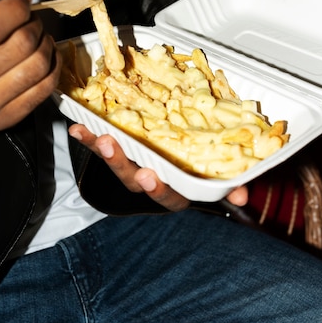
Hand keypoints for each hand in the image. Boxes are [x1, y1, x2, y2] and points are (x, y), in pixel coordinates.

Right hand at [0, 0, 60, 144]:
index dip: (15, 8)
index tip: (21, 0)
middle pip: (18, 46)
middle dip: (33, 24)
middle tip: (31, 19)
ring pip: (35, 67)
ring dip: (46, 44)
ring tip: (40, 36)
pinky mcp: (5, 120)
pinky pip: (43, 90)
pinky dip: (52, 68)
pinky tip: (48, 57)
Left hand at [69, 123, 248, 211]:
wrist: (177, 154)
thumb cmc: (200, 165)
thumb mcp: (216, 175)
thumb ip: (227, 185)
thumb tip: (243, 196)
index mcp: (174, 188)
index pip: (168, 195)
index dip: (159, 188)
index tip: (151, 175)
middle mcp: (150, 180)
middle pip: (133, 179)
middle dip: (122, 164)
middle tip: (113, 145)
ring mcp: (133, 165)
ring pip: (115, 162)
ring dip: (102, 149)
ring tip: (94, 135)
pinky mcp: (117, 150)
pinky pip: (100, 146)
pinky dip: (88, 137)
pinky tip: (78, 126)